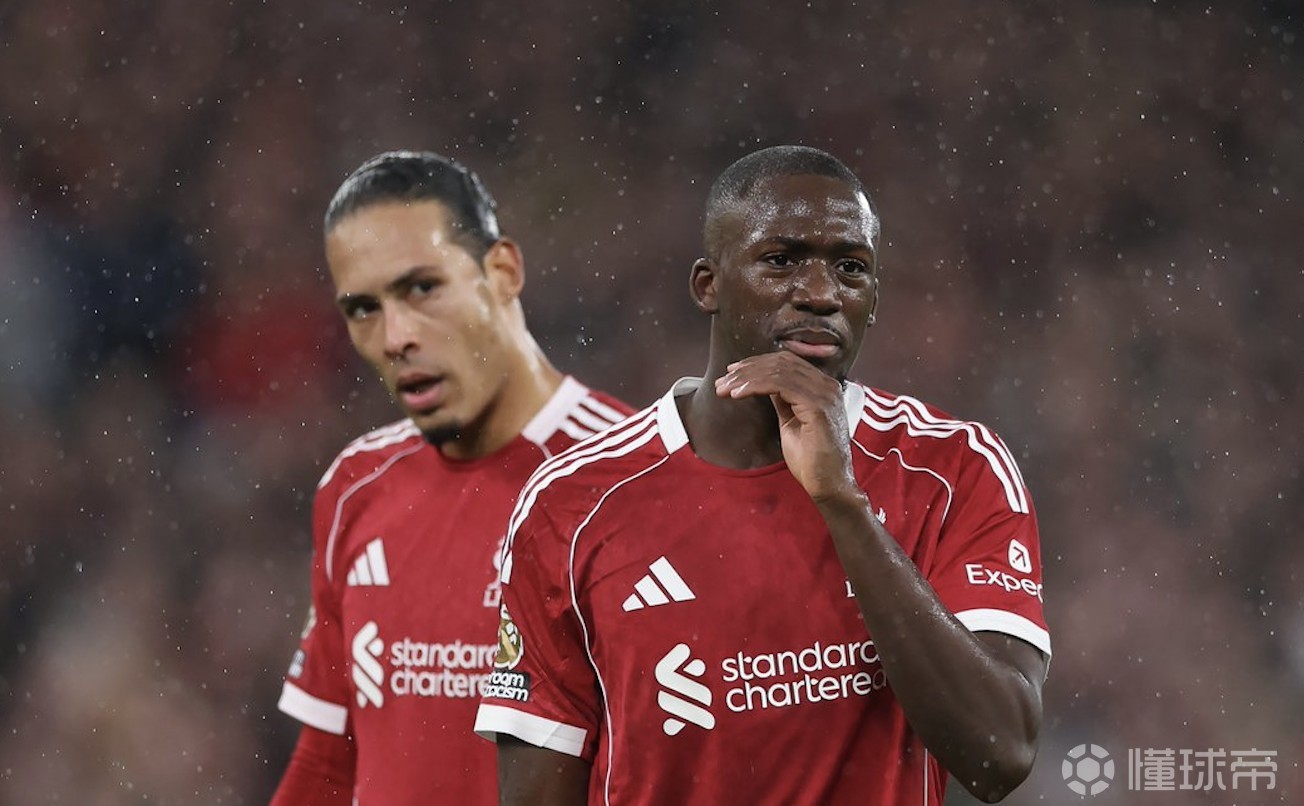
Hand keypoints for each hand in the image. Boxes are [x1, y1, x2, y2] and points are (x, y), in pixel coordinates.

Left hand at [714, 351, 856, 500]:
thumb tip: (765, 384)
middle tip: (722, 381)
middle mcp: (827, 386)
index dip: (757, 364)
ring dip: (746, 378)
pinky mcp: (818, 407)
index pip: (787, 362)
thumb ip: (783, 400)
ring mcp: (825, 394)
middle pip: (781, 363)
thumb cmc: (811, 460)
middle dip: (747, 369)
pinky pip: (780, 385)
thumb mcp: (791, 422)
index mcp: (822, 387)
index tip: (733, 373)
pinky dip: (755, 386)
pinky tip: (738, 394)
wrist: (828, 485)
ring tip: (725, 389)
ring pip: (778, 372)